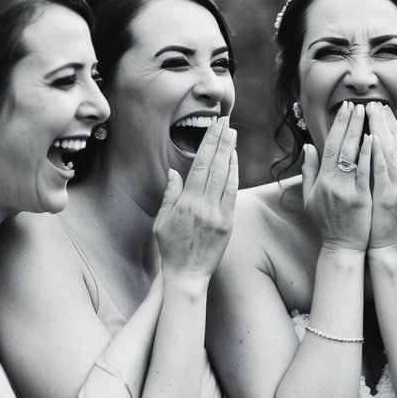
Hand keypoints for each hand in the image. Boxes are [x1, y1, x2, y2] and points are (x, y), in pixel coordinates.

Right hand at [153, 117, 237, 289]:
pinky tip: (235, 161)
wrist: (186, 276)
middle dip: (221, 141)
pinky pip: (233, 194)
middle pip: (215, 166)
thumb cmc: (170, 249)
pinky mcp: (228, 224)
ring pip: (226, 178)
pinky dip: (235, 175)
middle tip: (226, 121)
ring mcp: (217, 215)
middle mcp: (203, 206)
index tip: (214, 127)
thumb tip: (174, 172)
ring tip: (233, 134)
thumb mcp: (161, 222)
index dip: (208, 143)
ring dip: (230, 153)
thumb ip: (169, 195)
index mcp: (185, 203)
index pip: (199, 165)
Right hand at [302, 102, 371, 250]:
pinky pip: (365, 172)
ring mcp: (348, 190)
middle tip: (357, 104)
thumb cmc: (327, 221)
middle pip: (342, 146)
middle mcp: (333, 183)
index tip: (344, 109)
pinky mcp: (362, 198)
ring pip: (354, 156)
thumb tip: (309, 147)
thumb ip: (309, 171)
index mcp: (322, 180)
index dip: (337, 126)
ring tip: (367, 114)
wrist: (342, 246)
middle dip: (350, 123)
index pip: (330, 146)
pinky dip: (368, 155)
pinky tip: (373, 139)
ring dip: (360, 132)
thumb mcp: (310, 197)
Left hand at [367, 102, 396, 249]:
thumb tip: (376, 145)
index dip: (391, 124)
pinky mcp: (390, 196)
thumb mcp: (389, 190)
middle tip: (375, 103)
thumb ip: (385, 168)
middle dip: (386, 121)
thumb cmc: (382, 218)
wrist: (386, 245)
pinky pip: (384, 170)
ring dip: (382, 130)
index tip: (381, 108)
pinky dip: (379, 153)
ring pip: (393, 151)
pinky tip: (373, 138)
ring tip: (372, 112)